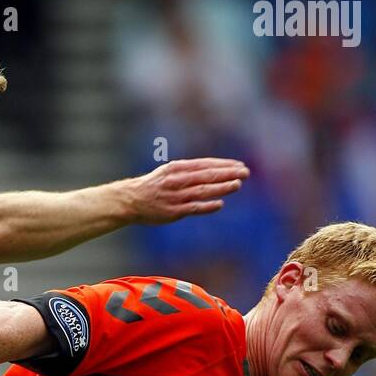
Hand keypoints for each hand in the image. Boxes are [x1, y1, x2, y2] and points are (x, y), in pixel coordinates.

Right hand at [129, 157, 248, 223]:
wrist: (130, 200)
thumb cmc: (152, 186)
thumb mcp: (169, 172)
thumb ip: (188, 172)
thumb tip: (212, 172)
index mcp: (177, 168)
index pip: (205, 164)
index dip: (223, 164)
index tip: (239, 165)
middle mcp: (177, 180)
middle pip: (207, 175)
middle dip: (228, 173)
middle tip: (245, 172)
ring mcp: (175, 196)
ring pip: (202, 190)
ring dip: (221, 187)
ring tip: (237, 185)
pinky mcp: (173, 211)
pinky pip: (193, 208)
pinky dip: (207, 206)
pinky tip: (220, 204)